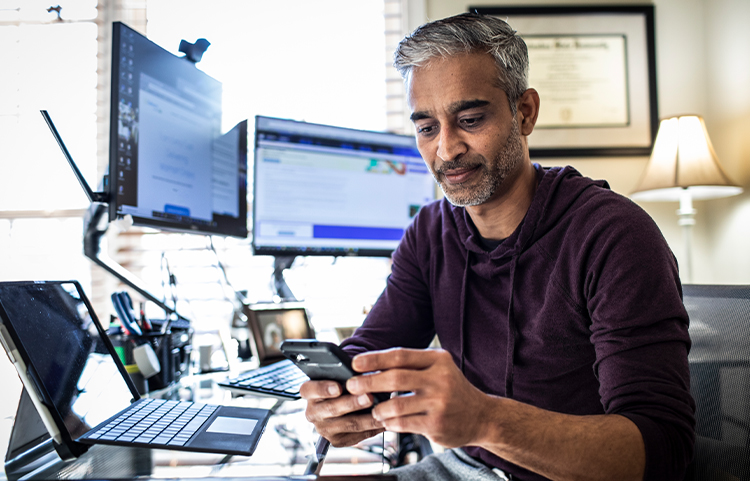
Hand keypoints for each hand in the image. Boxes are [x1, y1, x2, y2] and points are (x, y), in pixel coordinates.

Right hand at [298, 379, 385, 446]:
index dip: (323, 388)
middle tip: (369, 397)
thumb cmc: (343, 382)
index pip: (309, 389)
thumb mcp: (340, 374)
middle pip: (331, 409)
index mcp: (309, 392)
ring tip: (382, 410)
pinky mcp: (337, 440)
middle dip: (352, 403)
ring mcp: (324, 429)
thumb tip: (362, 373)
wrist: (343, 401)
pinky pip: (358, 435)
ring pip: (348, 424)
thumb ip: (346, 374)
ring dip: (367, 418)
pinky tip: (385, 420)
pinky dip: (373, 428)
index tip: (338, 387)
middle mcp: (313, 412)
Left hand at [346, 348, 492, 447]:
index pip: (400, 356)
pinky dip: (390, 422)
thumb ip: (411, 366)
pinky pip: (403, 423)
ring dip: (378, 408)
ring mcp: (439, 403)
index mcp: (438, 360)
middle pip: (395, 379)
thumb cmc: (452, 389)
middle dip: (368, 382)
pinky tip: (387, 421)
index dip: (374, 359)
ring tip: (374, 409)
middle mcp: (440, 379)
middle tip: (352, 386)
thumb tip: (371, 366)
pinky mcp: (436, 424)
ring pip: (396, 405)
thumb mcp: (438, 368)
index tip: (355, 363)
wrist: (481, 415)